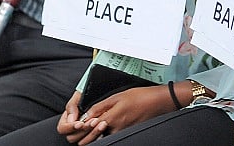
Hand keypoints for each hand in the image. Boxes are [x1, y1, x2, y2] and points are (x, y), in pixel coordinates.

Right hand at [56, 92, 98, 143]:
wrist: (98, 95)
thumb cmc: (86, 95)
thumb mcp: (78, 96)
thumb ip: (72, 106)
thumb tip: (71, 120)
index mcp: (66, 120)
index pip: (62, 129)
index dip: (70, 127)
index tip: (80, 123)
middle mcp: (72, 129)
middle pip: (72, 137)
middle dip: (84, 130)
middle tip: (93, 121)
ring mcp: (81, 134)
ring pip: (83, 141)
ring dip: (92, 133)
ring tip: (101, 123)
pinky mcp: (91, 136)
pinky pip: (93, 140)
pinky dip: (98, 135)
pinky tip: (103, 127)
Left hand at [63, 86, 177, 144]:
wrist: (157, 103)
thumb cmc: (140, 96)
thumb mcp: (118, 96)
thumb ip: (101, 106)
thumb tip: (88, 113)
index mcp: (111, 117)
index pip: (90, 126)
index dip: (81, 127)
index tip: (76, 126)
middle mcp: (116, 128)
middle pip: (95, 136)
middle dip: (85, 136)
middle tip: (78, 134)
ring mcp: (122, 132)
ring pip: (103, 137)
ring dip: (94, 136)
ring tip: (87, 134)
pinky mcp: (127, 132)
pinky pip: (112, 135)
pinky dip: (105, 134)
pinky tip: (102, 131)